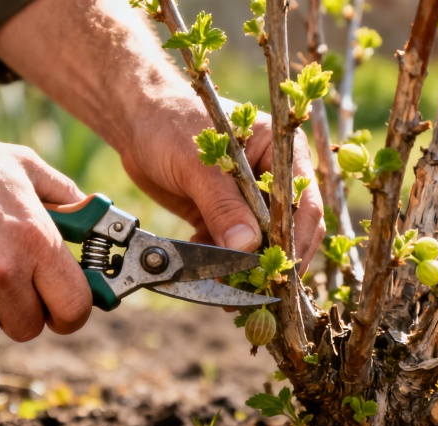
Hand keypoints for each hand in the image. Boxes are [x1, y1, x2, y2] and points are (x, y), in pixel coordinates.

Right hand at [0, 130, 91, 341]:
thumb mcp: (19, 165)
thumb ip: (62, 193)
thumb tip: (88, 217)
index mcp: (35, 241)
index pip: (75, 308)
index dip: (71, 313)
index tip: (62, 308)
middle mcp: (2, 273)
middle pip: (29, 327)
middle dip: (21, 308)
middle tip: (4, 280)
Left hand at [119, 96, 325, 270]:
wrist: (133, 123)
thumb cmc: (169, 124)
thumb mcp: (198, 165)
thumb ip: (224, 207)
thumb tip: (247, 247)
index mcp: (280, 151)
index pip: (304, 203)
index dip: (297, 240)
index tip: (282, 270)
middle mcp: (272, 177)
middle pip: (287, 229)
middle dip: (270, 261)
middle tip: (256, 290)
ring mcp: (248, 199)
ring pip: (259, 244)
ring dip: (244, 268)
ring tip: (225, 287)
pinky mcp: (223, 215)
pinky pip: (230, 247)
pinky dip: (220, 262)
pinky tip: (204, 267)